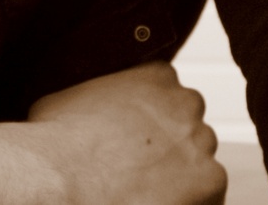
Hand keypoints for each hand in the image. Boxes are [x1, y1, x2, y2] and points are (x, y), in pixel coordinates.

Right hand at [25, 62, 224, 204]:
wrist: (62, 180)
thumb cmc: (56, 142)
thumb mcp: (67, 98)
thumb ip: (94, 94)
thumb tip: (88, 105)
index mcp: (156, 75)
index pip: (167, 93)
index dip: (150, 121)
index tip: (133, 141)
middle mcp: (186, 102)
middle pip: (187, 127)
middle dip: (168, 147)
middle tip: (137, 170)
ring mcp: (201, 141)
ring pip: (199, 162)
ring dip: (179, 176)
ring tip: (143, 193)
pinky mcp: (212, 179)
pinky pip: (208, 195)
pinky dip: (188, 203)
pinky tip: (155, 204)